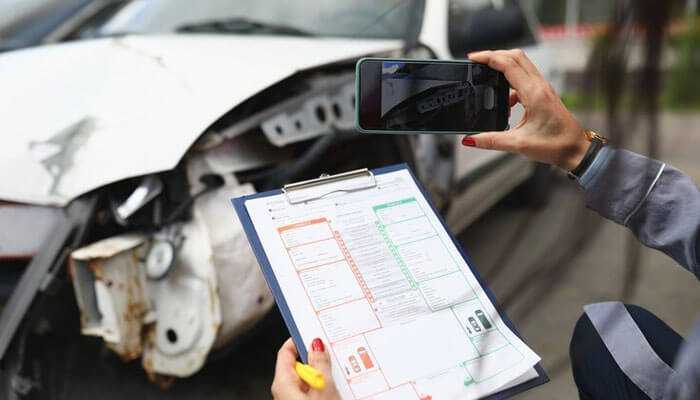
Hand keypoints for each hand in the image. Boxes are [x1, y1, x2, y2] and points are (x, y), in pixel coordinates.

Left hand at [271, 338, 340, 399]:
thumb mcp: (323, 386)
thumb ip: (320, 363)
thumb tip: (317, 346)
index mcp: (282, 382)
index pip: (286, 351)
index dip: (300, 340)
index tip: (315, 333)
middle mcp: (283, 391)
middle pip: (299, 365)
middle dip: (317, 360)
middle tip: (332, 357)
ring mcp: (292, 398)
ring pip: (307, 379)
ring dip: (322, 375)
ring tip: (337, 377)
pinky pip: (310, 390)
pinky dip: (321, 386)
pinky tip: (334, 390)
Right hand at [463, 49, 589, 170]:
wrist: (576, 150)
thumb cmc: (556, 144)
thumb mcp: (518, 144)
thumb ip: (491, 141)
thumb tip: (471, 139)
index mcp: (534, 94)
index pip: (508, 65)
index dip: (489, 57)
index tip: (474, 58)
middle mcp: (540, 86)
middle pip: (516, 56)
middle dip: (495, 55)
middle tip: (478, 61)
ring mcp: (543, 89)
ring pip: (521, 65)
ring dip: (504, 66)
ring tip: (488, 77)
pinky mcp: (543, 94)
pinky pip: (525, 78)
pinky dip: (511, 82)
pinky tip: (505, 100)